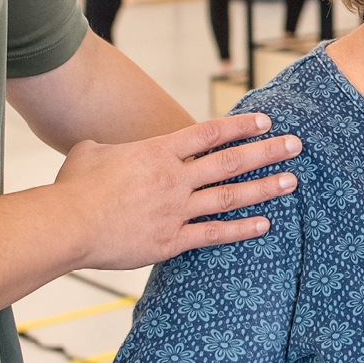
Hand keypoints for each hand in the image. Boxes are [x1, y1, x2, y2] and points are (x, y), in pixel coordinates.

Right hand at [53, 113, 300, 270]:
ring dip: (264, 188)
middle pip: (231, 161)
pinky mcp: (171, 241)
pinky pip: (214, 234)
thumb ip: (110, 150)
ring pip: (230, 196)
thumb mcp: (91, 152)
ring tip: (290, 182)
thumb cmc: (74, 187)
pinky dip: (240, 229)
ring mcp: (176, 210)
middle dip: (267, 152)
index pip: (209, 133)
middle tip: (295, 146)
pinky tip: (264, 225)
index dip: (240, 126)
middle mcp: (175, 178)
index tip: (265, 121)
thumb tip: (104, 150)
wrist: (68, 224)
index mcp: (158, 151)